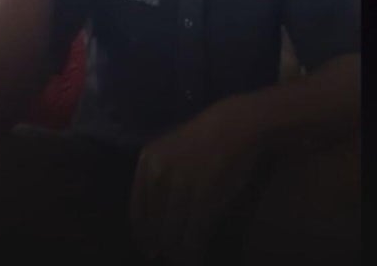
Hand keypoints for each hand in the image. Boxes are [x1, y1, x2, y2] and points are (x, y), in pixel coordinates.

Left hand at [131, 99, 264, 265]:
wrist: (238, 124)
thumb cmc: (207, 139)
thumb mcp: (172, 151)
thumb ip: (160, 179)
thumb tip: (156, 221)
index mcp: (147, 161)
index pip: (138, 209)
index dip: (143, 235)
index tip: (149, 250)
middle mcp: (158, 171)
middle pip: (155, 223)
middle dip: (162, 246)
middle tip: (169, 258)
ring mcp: (181, 182)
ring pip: (172, 230)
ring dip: (178, 252)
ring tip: (182, 260)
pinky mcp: (204, 194)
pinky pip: (193, 231)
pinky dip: (193, 249)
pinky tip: (195, 258)